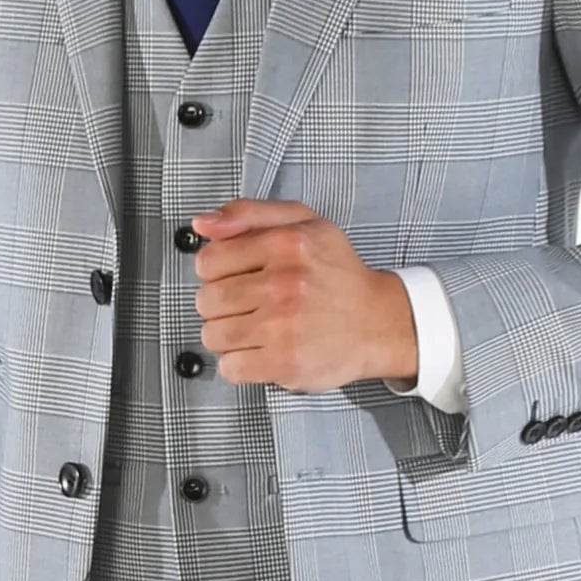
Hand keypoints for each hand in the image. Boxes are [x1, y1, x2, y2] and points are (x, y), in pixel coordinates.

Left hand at [189, 198, 417, 391]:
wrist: (378, 322)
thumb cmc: (336, 273)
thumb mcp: (302, 222)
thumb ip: (248, 213)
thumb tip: (202, 223)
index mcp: (286, 243)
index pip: (208, 261)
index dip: (216, 271)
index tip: (238, 277)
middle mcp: (285, 283)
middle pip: (206, 300)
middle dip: (221, 305)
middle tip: (250, 305)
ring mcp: (284, 326)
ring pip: (213, 335)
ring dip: (228, 335)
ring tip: (257, 329)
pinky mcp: (286, 363)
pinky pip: (230, 367)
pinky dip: (240, 363)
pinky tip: (262, 350)